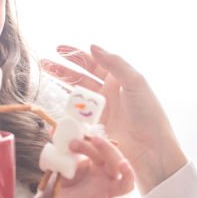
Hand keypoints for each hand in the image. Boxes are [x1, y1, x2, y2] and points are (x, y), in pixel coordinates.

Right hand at [41, 45, 187, 192]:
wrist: (152, 150)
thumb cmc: (149, 114)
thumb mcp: (135, 82)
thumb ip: (115, 63)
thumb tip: (93, 47)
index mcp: (120, 80)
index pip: (94, 63)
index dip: (77, 55)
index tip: (59, 49)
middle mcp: (109, 94)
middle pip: (82, 78)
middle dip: (63, 69)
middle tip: (45, 63)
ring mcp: (102, 112)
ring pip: (77, 96)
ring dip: (62, 86)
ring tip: (47, 76)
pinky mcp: (95, 129)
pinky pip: (77, 116)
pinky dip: (66, 109)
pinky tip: (56, 103)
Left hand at [49, 136, 135, 197]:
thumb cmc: (71, 179)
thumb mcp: (67, 163)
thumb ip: (66, 150)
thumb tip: (55, 130)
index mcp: (102, 163)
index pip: (102, 151)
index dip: (90, 144)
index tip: (72, 142)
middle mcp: (108, 176)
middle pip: (117, 161)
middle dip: (108, 149)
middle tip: (95, 140)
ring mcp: (107, 191)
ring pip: (125, 184)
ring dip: (127, 174)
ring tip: (123, 164)